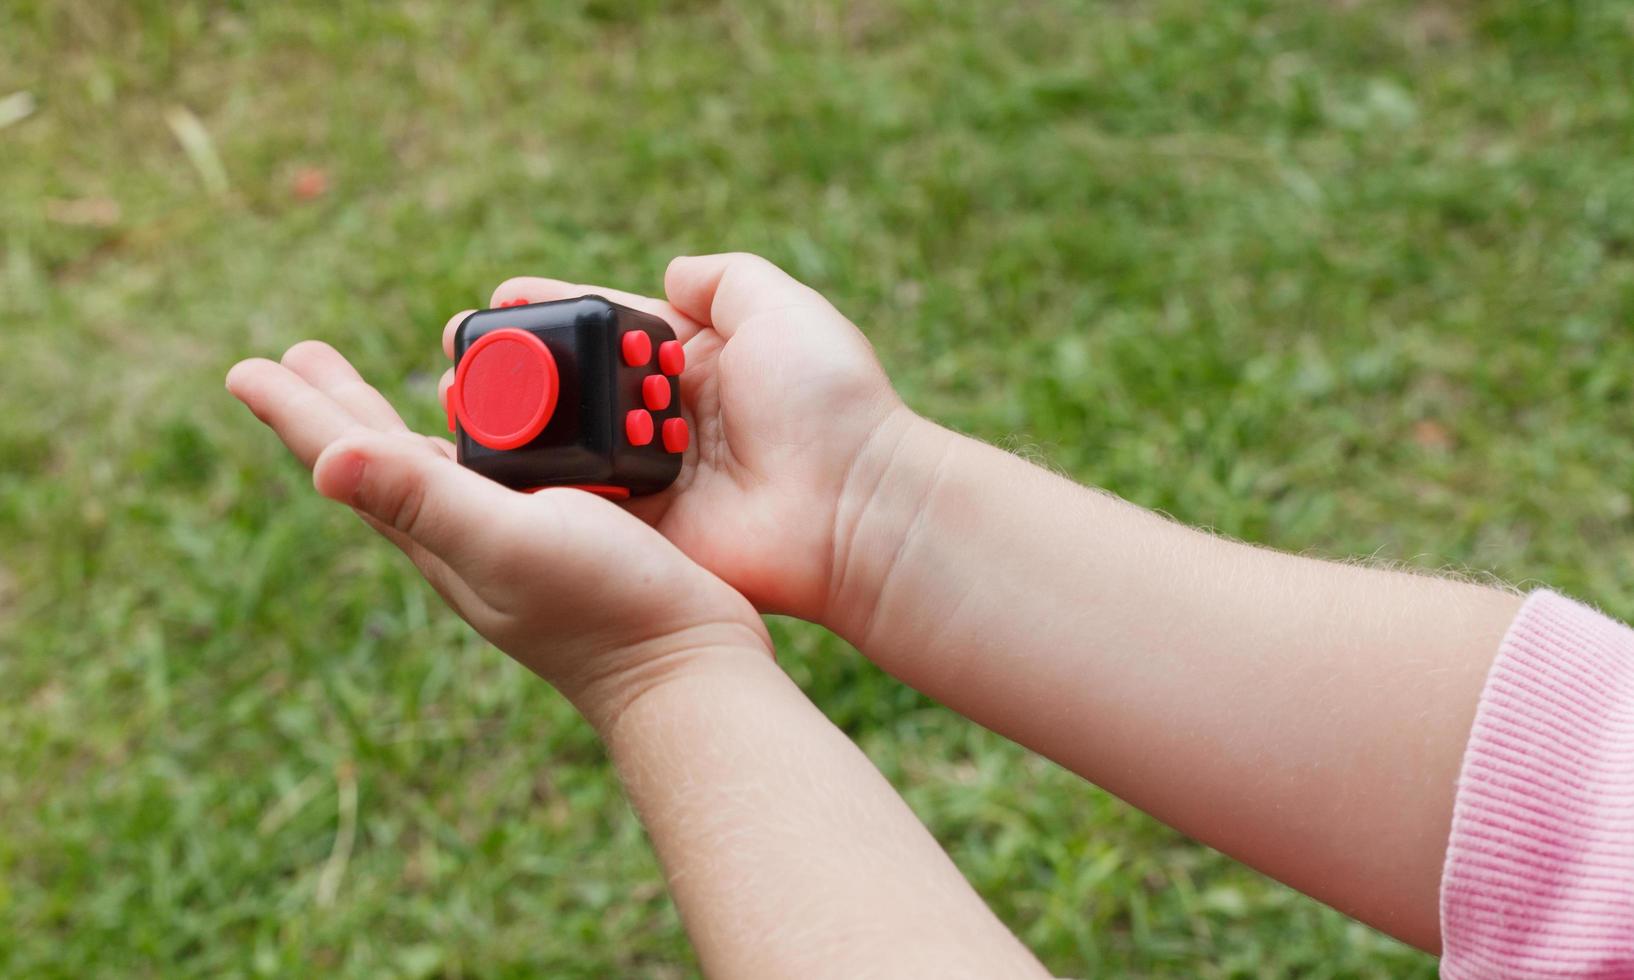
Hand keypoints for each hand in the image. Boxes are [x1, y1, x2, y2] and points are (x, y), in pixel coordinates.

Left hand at [225, 344, 770, 728]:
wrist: (691, 669)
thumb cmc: (605, 608)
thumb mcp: (508, 541)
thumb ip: (425, 500)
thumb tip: (324, 461)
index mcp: (438, 529)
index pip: (349, 458)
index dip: (297, 410)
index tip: (247, 369)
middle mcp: (464, 533)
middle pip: (382, 455)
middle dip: (338, 403)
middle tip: (299, 358)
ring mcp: (512, 538)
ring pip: (439, 461)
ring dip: (401, 416)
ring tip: (381, 387)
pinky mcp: (564, 533)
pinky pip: (502, 469)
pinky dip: (482, 433)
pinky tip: (500, 431)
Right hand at [440, 253, 912, 620]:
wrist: (854, 503)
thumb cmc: (827, 401)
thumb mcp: (781, 309)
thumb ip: (724, 280)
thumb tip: (670, 274)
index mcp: (699, 361)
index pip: (610, 329)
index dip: (554, 313)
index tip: (498, 298)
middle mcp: (669, 416)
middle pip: (578, 387)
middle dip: (518, 371)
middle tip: (457, 354)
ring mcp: (656, 474)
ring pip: (571, 443)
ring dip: (515, 426)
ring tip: (458, 402)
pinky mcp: (649, 528)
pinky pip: (584, 503)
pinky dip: (540, 487)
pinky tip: (483, 466)